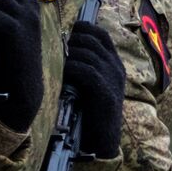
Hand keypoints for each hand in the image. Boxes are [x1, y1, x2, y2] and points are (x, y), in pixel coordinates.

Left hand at [63, 21, 124, 158]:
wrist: (102, 142)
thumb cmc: (90, 112)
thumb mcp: (89, 85)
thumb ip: (83, 67)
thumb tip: (61, 49)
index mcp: (114, 63)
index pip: (101, 34)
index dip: (83, 28)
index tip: (65, 32)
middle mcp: (117, 68)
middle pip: (93, 40)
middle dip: (72, 39)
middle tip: (55, 45)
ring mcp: (113, 80)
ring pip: (88, 54)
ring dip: (69, 54)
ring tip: (55, 58)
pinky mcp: (106, 93)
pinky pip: (87, 72)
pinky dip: (72, 68)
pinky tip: (62, 72)